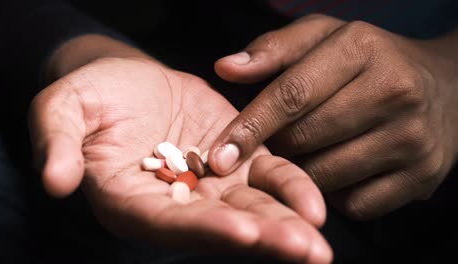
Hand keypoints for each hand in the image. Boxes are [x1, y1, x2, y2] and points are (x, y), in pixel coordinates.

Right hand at [28, 57, 330, 262]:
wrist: (128, 82)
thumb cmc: (91, 96)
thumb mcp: (62, 108)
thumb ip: (57, 142)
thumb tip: (55, 180)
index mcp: (130, 200)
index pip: (167, 222)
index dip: (203, 228)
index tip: (242, 231)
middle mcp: (175, 202)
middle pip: (219, 226)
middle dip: (262, 238)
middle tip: (307, 251)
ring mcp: (210, 183)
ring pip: (250, 207)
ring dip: (285, 223)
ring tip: (319, 238)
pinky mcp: (236, 158)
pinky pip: (266, 175)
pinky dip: (289, 188)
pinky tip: (316, 204)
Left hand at [210, 14, 457, 219]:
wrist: (448, 87)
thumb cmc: (371, 61)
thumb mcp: (326, 37)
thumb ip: (274, 49)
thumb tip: (225, 69)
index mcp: (362, 49)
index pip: (291, 95)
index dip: (250, 127)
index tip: (218, 154)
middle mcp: (394, 91)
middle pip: (303, 139)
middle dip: (276, 148)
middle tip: (275, 142)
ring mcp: (412, 138)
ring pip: (324, 176)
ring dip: (302, 171)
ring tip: (309, 151)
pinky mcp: (422, 176)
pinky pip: (353, 203)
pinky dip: (334, 192)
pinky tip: (339, 168)